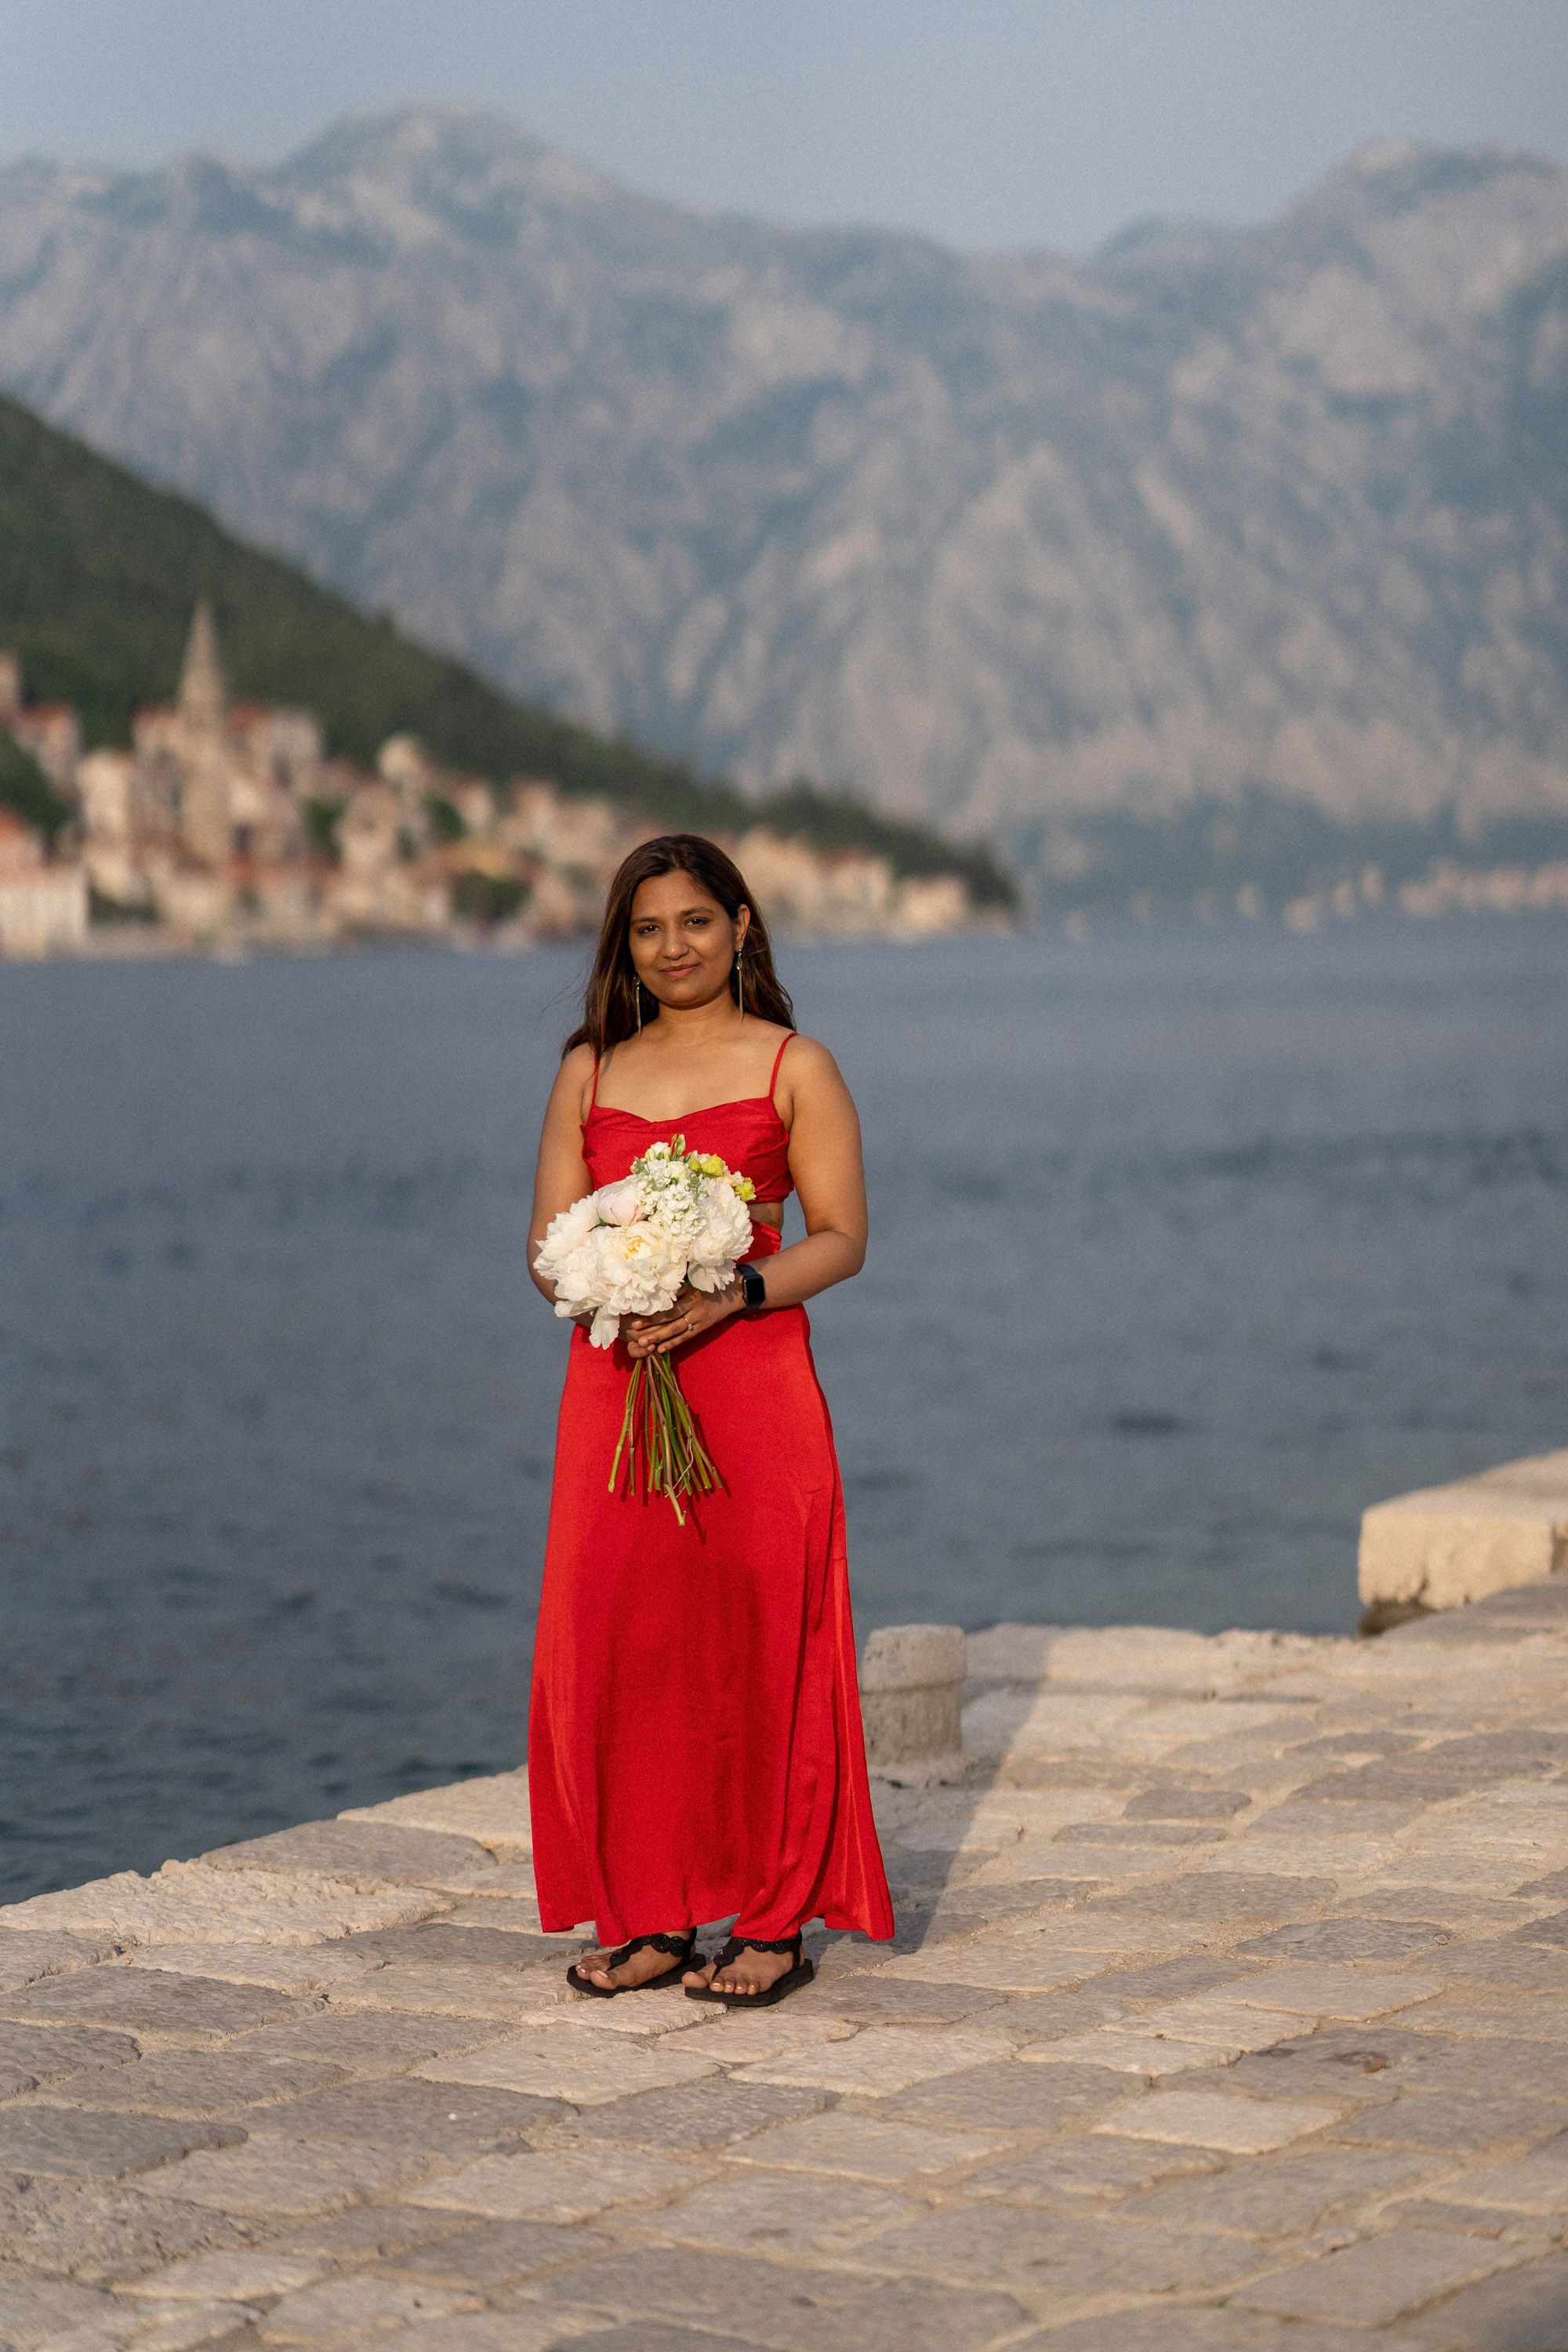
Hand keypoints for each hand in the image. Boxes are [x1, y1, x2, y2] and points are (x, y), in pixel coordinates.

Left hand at [624, 1280, 740, 1358]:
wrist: (735, 1292)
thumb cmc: (712, 1282)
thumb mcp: (695, 1281)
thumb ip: (677, 1289)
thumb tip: (657, 1293)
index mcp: (691, 1297)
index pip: (668, 1309)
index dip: (652, 1316)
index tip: (636, 1320)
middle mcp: (695, 1310)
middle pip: (670, 1321)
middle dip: (652, 1329)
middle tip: (635, 1336)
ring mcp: (699, 1320)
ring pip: (677, 1331)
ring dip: (660, 1338)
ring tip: (644, 1344)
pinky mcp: (703, 1327)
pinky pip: (687, 1337)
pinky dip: (674, 1343)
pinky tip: (661, 1349)